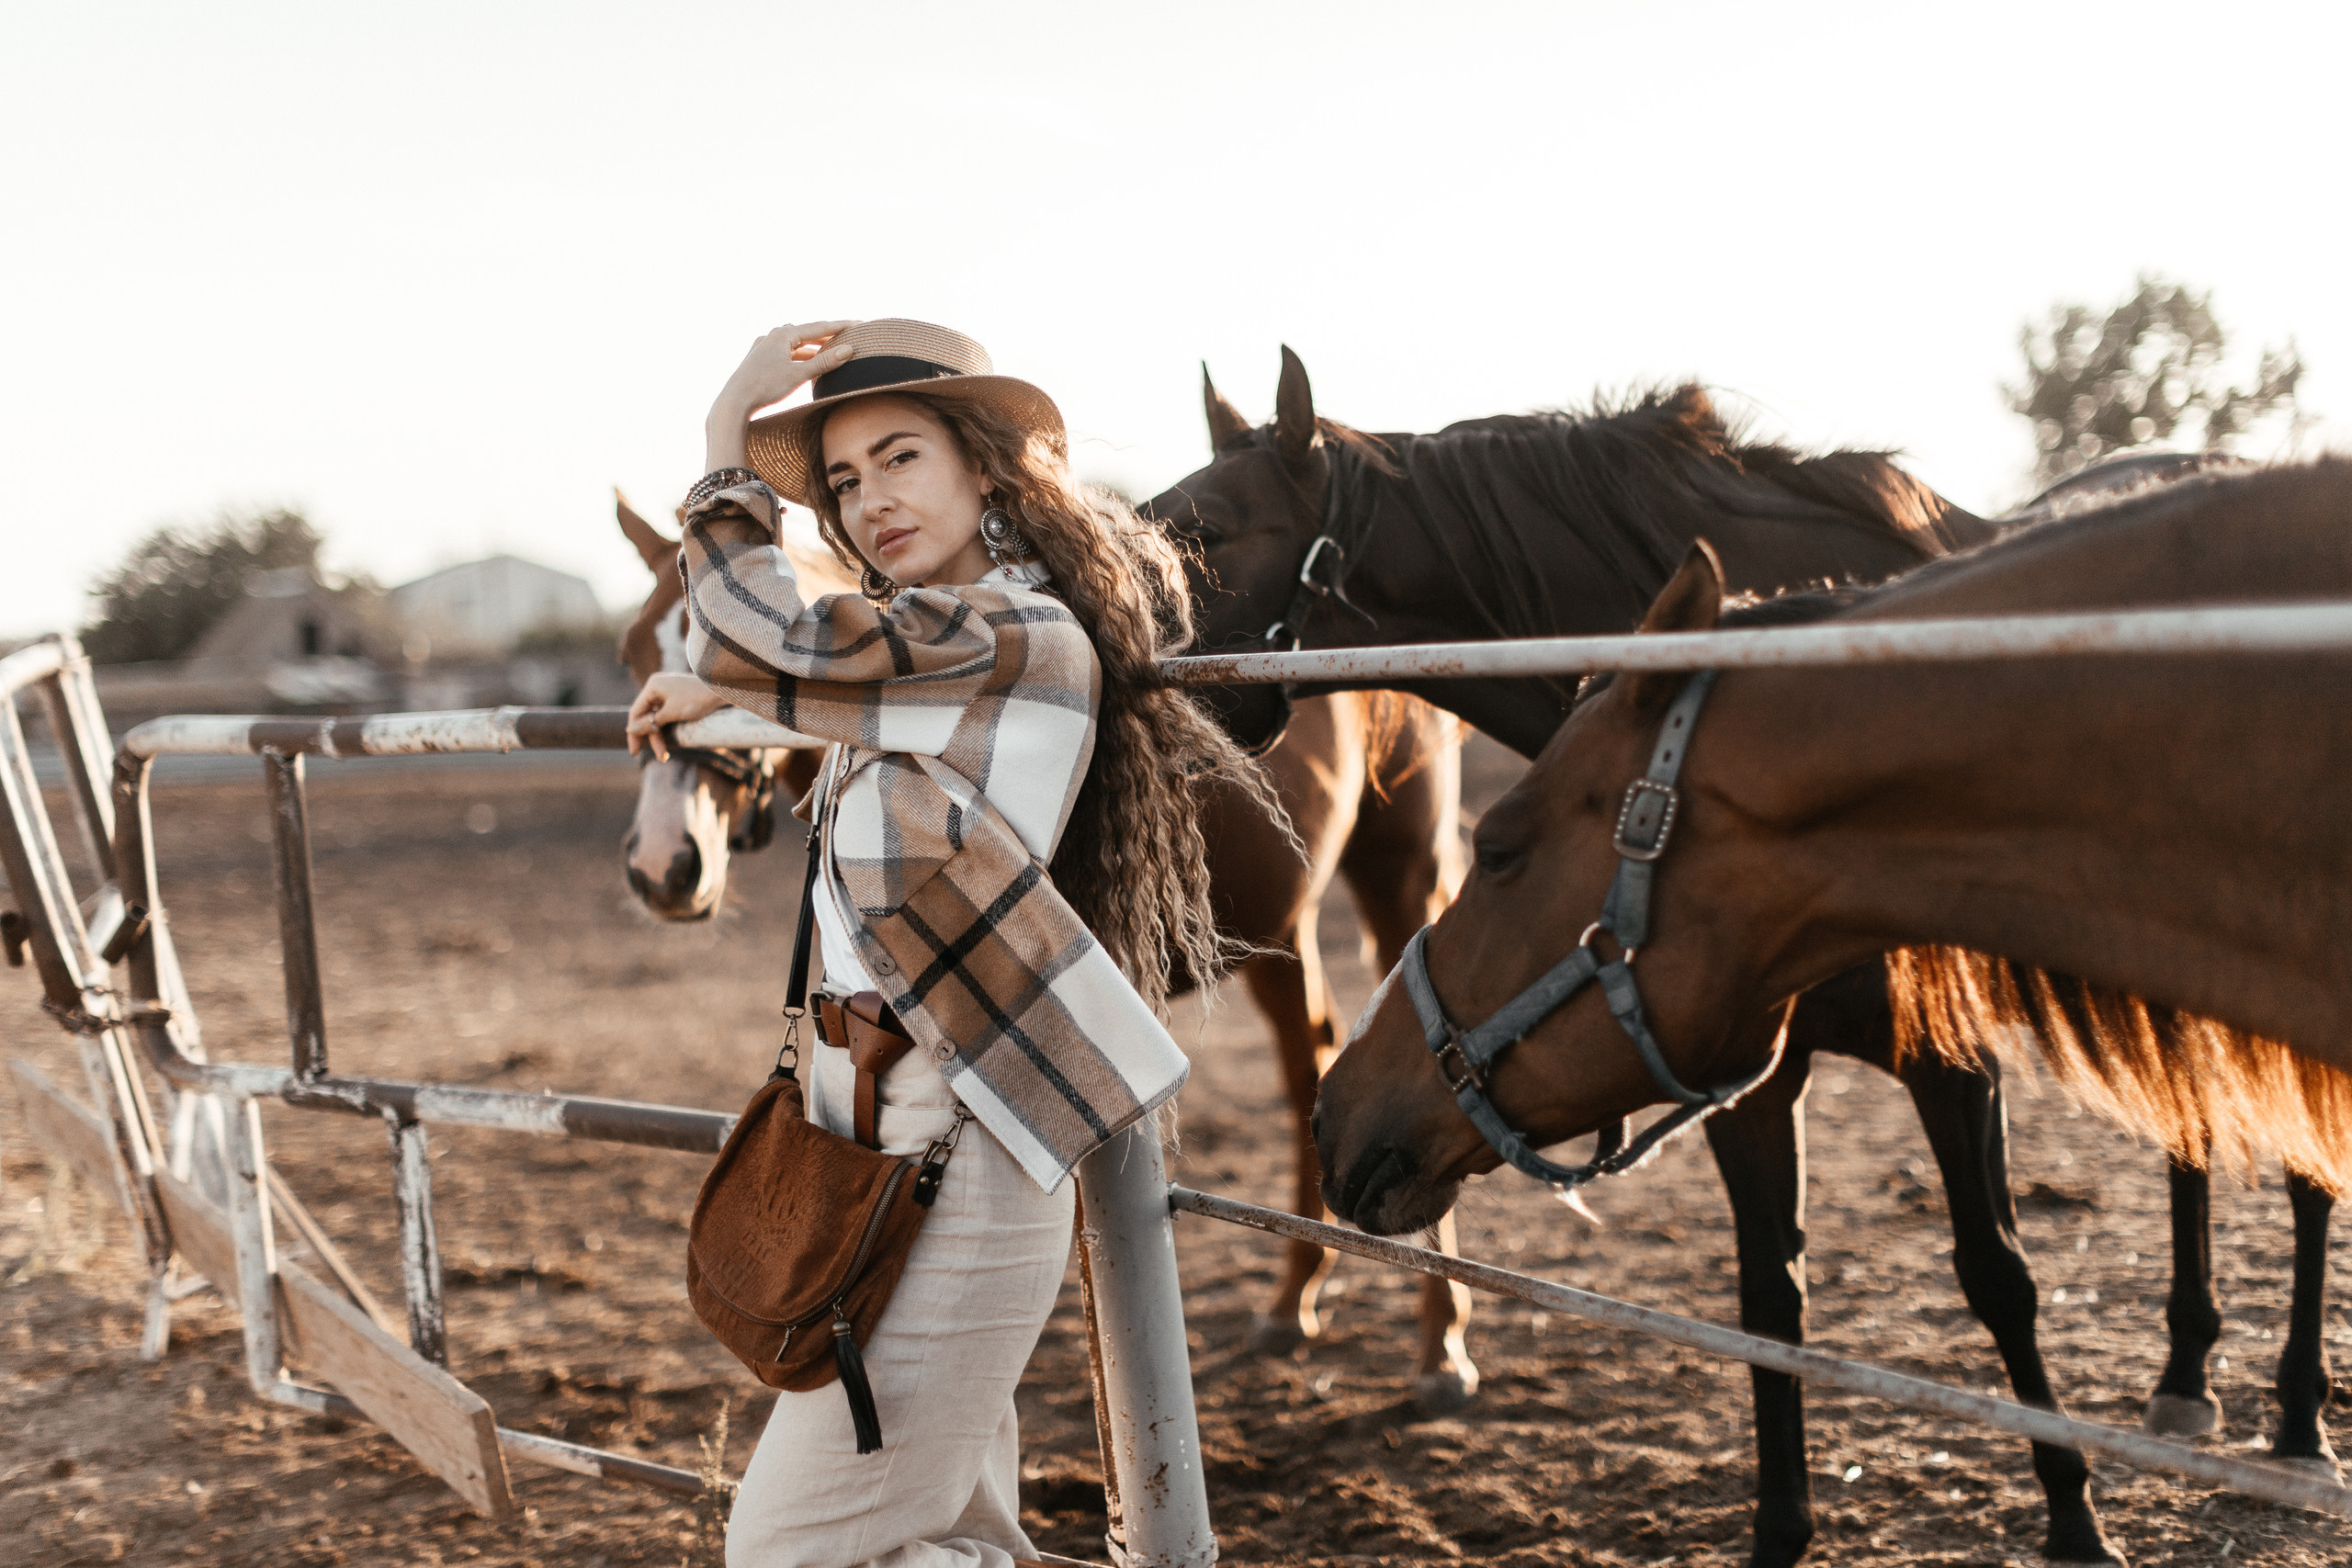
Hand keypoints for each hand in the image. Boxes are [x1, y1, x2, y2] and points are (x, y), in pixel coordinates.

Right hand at [627, 672, 725, 758]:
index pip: (635, 712)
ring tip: (666, 755)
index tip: (634, 752)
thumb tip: (629, 730)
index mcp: (652, 686)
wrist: (722, 690)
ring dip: (661, 736)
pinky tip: (668, 742)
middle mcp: (657, 687)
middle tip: (660, 756)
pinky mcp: (676, 698)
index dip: (634, 733)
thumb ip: (650, 723)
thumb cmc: (696, 699)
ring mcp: (667, 692)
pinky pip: (666, 716)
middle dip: (653, 737)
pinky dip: (667, 728)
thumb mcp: (670, 713)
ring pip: (657, 718)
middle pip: (646, 717)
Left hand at [706, 321, 857, 469]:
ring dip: (813, 347)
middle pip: (806, 332)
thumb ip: (824, 362)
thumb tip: (848, 350)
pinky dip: (799, 356)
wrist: (734, 402)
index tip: (859, 324)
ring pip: (795, 343)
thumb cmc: (765, 387)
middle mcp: (772, 336)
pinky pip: (786, 353)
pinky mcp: (759, 360)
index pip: (819, 327)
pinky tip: (805, 363)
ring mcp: (764, 347)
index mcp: (783, 334)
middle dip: (827, 335)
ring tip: (830, 351)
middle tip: (847, 335)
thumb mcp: (798, 374)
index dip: (841, 326)